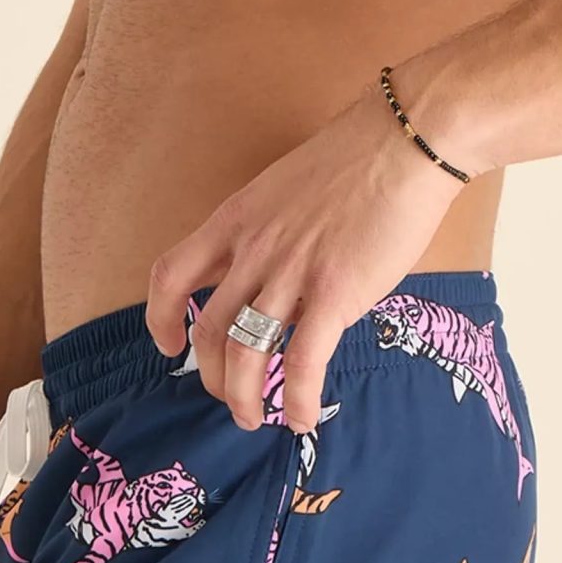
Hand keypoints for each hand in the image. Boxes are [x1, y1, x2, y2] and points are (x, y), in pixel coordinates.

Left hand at [143, 70, 470, 431]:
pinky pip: (302, 361)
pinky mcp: (334, 294)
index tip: (169, 344)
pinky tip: (301, 417)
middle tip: (228, 396)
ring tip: (255, 419)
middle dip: (211, 376)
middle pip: (209, 330)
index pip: (170, 275)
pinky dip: (296, 398)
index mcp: (235, 221)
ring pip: (245, 354)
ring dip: (244, 397)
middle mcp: (252, 251)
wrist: (401, 144)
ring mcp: (289, 274)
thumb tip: (283, 285)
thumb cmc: (355, 160)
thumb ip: (273, 237)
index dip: (160, 318)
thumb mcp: (287, 192)